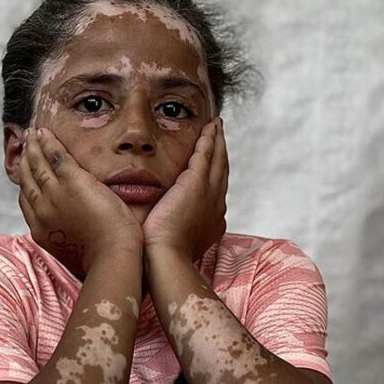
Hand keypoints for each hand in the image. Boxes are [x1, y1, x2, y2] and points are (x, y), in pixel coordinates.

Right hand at [18, 127, 142, 276]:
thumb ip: (66, 236)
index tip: (26, 171)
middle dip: (25, 160)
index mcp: (42, 230)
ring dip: (34, 147)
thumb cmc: (101, 259)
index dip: (25, 182)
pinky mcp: (73, 182)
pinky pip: (56, 155)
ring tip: (32, 134)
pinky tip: (45, 133)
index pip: (27, 201)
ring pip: (38, 164)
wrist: (112, 256)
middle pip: (27, 179)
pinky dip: (48, 142)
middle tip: (25, 145)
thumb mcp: (72, 251)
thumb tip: (70, 233)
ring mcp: (55, 194)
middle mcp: (42, 210)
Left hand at [142, 118, 227, 261]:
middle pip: (223, 171)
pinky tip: (209, 127)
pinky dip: (209, 139)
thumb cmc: (161, 256)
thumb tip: (160, 227)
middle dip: (222, 153)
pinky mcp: (196, 182)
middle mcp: (217, 204)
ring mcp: (209, 192)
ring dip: (218, 141)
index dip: (216, 174)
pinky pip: (206, 153)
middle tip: (221, 136)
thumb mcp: (175, 241)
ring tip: (217, 126)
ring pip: (218, 159)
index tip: (215, 164)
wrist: (165, 257)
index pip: (216, 190)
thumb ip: (172, 229)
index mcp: (212, 219)